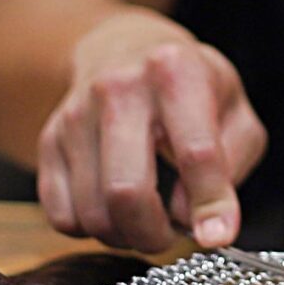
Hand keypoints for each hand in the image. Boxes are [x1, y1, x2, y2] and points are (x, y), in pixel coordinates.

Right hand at [36, 10, 266, 253]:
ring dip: (125, 235)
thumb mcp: (234, 111)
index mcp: (175, 72)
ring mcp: (76, 114)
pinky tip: (113, 209)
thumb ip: (230, 165)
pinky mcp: (49, 140)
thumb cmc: (189, 87)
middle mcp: (118, 89)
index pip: (196, 152)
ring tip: (145, 219)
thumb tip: (197, 219)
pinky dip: (91, 229)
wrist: (125, 48)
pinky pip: (62, 216)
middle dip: (154, 235)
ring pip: (92, 212)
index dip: (211, 205)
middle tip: (170, 235)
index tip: (216, 236)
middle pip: (127, 191)